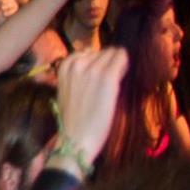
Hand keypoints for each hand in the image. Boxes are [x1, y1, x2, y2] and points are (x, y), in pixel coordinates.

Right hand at [54, 47, 129, 166]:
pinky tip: (124, 74)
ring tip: (115, 81)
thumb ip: (77, 75)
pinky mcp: (107, 78)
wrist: (77, 137)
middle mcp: (77, 64)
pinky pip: (121, 59)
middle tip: (109, 79)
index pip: (86, 52)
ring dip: (117, 64)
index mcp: (64, 67)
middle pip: (101, 52)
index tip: (100, 73)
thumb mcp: (67, 91)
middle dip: (107, 62)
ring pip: (113, 53)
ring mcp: (92, 70)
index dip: (96, 62)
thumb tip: (94, 61)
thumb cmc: (73, 119)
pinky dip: (125, 63)